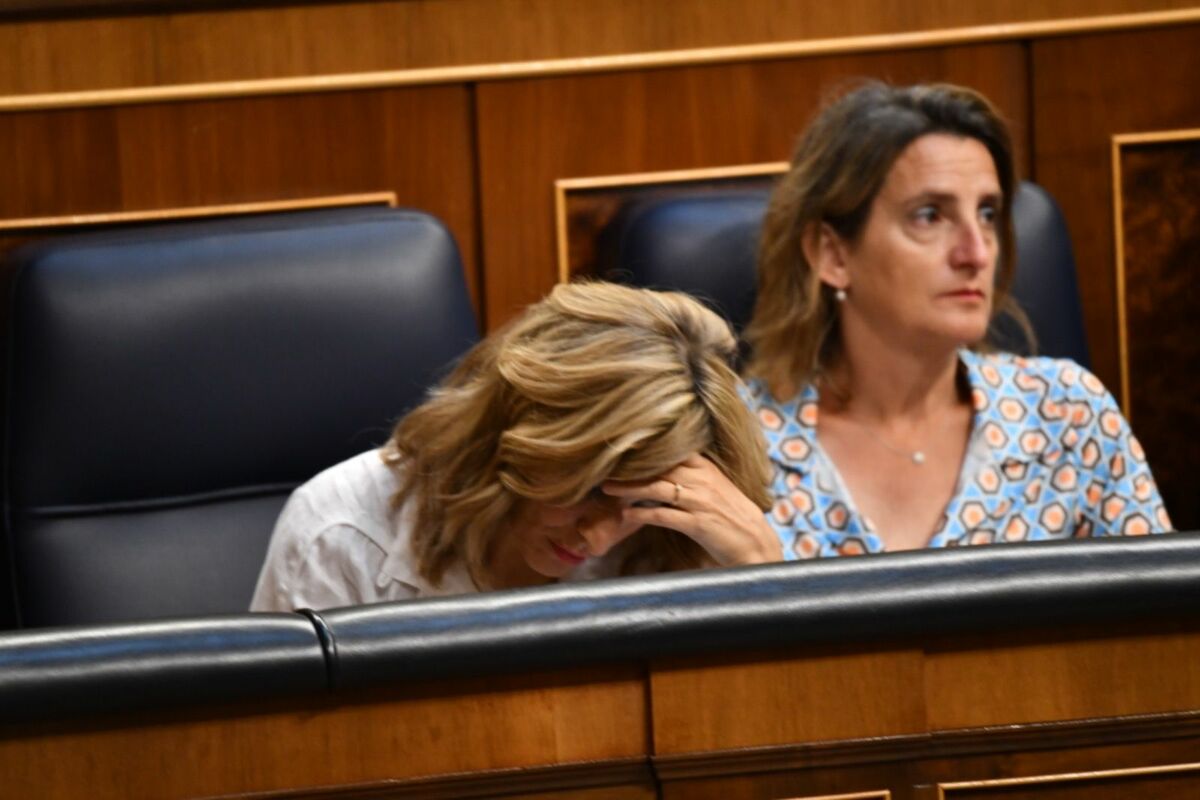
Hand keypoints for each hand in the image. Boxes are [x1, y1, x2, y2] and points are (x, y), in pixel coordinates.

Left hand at [603, 454, 782, 566]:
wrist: (756, 544)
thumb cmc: (734, 517)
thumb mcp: (717, 487)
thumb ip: (695, 475)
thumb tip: (667, 470)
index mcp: (707, 468)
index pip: (673, 450)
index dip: (646, 449)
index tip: (623, 449)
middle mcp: (702, 480)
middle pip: (659, 467)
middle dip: (631, 468)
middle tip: (607, 468)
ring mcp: (699, 501)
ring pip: (657, 488)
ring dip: (629, 489)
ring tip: (608, 489)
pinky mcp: (697, 524)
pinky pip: (663, 516)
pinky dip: (642, 514)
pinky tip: (627, 515)